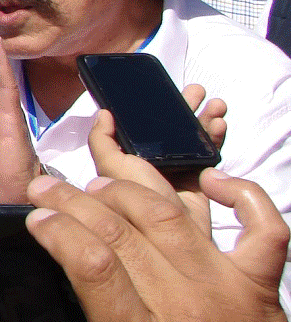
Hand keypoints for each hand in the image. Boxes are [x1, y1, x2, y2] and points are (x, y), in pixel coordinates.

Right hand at [1, 170, 290, 321]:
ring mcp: (228, 292)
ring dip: (130, 187)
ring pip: (174, 214)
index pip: (91, 263)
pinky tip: (209, 181)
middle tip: (47, 188)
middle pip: (122, 229)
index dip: (56, 228)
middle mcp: (186, 310)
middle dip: (74, 198)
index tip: (36, 219)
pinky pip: (263, 226)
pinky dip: (241, 194)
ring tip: (100, 181)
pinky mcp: (261, 288)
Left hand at [87, 83, 227, 233]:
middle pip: (168, 128)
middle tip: (195, 90)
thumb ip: (102, 142)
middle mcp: (152, 162)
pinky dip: (215, 138)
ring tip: (213, 102)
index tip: (161, 88)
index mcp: (129, 157)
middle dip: (182, 107)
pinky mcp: (198, 181)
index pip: (139, 125)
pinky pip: (208, 154)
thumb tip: (102, 112)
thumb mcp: (112, 166)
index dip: (149, 106)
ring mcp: (176, 170)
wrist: (170, 233)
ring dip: (202, 118)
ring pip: (191, 137)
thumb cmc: (135, 197)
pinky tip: (220, 124)